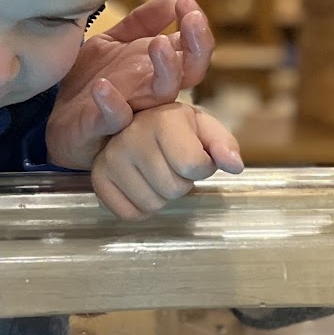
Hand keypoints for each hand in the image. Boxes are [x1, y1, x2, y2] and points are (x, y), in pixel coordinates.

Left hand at [45, 0, 214, 169]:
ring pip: (164, 94)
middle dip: (198, 44)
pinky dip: (112, 105)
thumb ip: (141, 22)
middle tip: (192, 17)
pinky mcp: (103, 126)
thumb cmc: (93, 82)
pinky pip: (115, 119)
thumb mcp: (114, 43)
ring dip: (167, 69)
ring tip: (159, 43)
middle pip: (192, 71)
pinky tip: (102, 86)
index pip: (192, 49)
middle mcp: (153, 89)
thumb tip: (172, 0)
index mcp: (158, 69)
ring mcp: (133, 109)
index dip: (196, 26)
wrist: (60, 121)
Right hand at [91, 101, 243, 219]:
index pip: (193, 166)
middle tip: (172, 164)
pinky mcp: (99, 178)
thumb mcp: (206, 129)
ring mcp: (110, 158)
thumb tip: (235, 166)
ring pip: (152, 205)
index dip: (201, 170)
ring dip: (162, 196)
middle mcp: (131, 136)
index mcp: (163, 120)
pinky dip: (141, 208)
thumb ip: (225, 146)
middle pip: (173, 189)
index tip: (195, 156)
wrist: (139, 125)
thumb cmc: (178, 131)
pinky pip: (129, 214)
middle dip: (181, 183)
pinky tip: (142, 185)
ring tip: (156, 172)